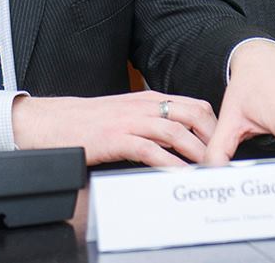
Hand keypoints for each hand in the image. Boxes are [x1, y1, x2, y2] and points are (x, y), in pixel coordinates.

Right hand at [12, 91, 215, 166]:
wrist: (50, 122)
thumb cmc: (86, 122)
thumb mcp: (125, 115)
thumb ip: (150, 122)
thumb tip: (178, 142)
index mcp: (148, 99)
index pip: (194, 105)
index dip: (214, 125)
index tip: (224, 145)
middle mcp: (143, 106)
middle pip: (192, 115)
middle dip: (213, 138)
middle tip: (223, 160)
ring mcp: (129, 120)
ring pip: (175, 131)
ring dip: (196, 152)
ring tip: (208, 170)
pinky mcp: (115, 138)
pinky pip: (149, 149)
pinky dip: (168, 163)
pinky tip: (178, 175)